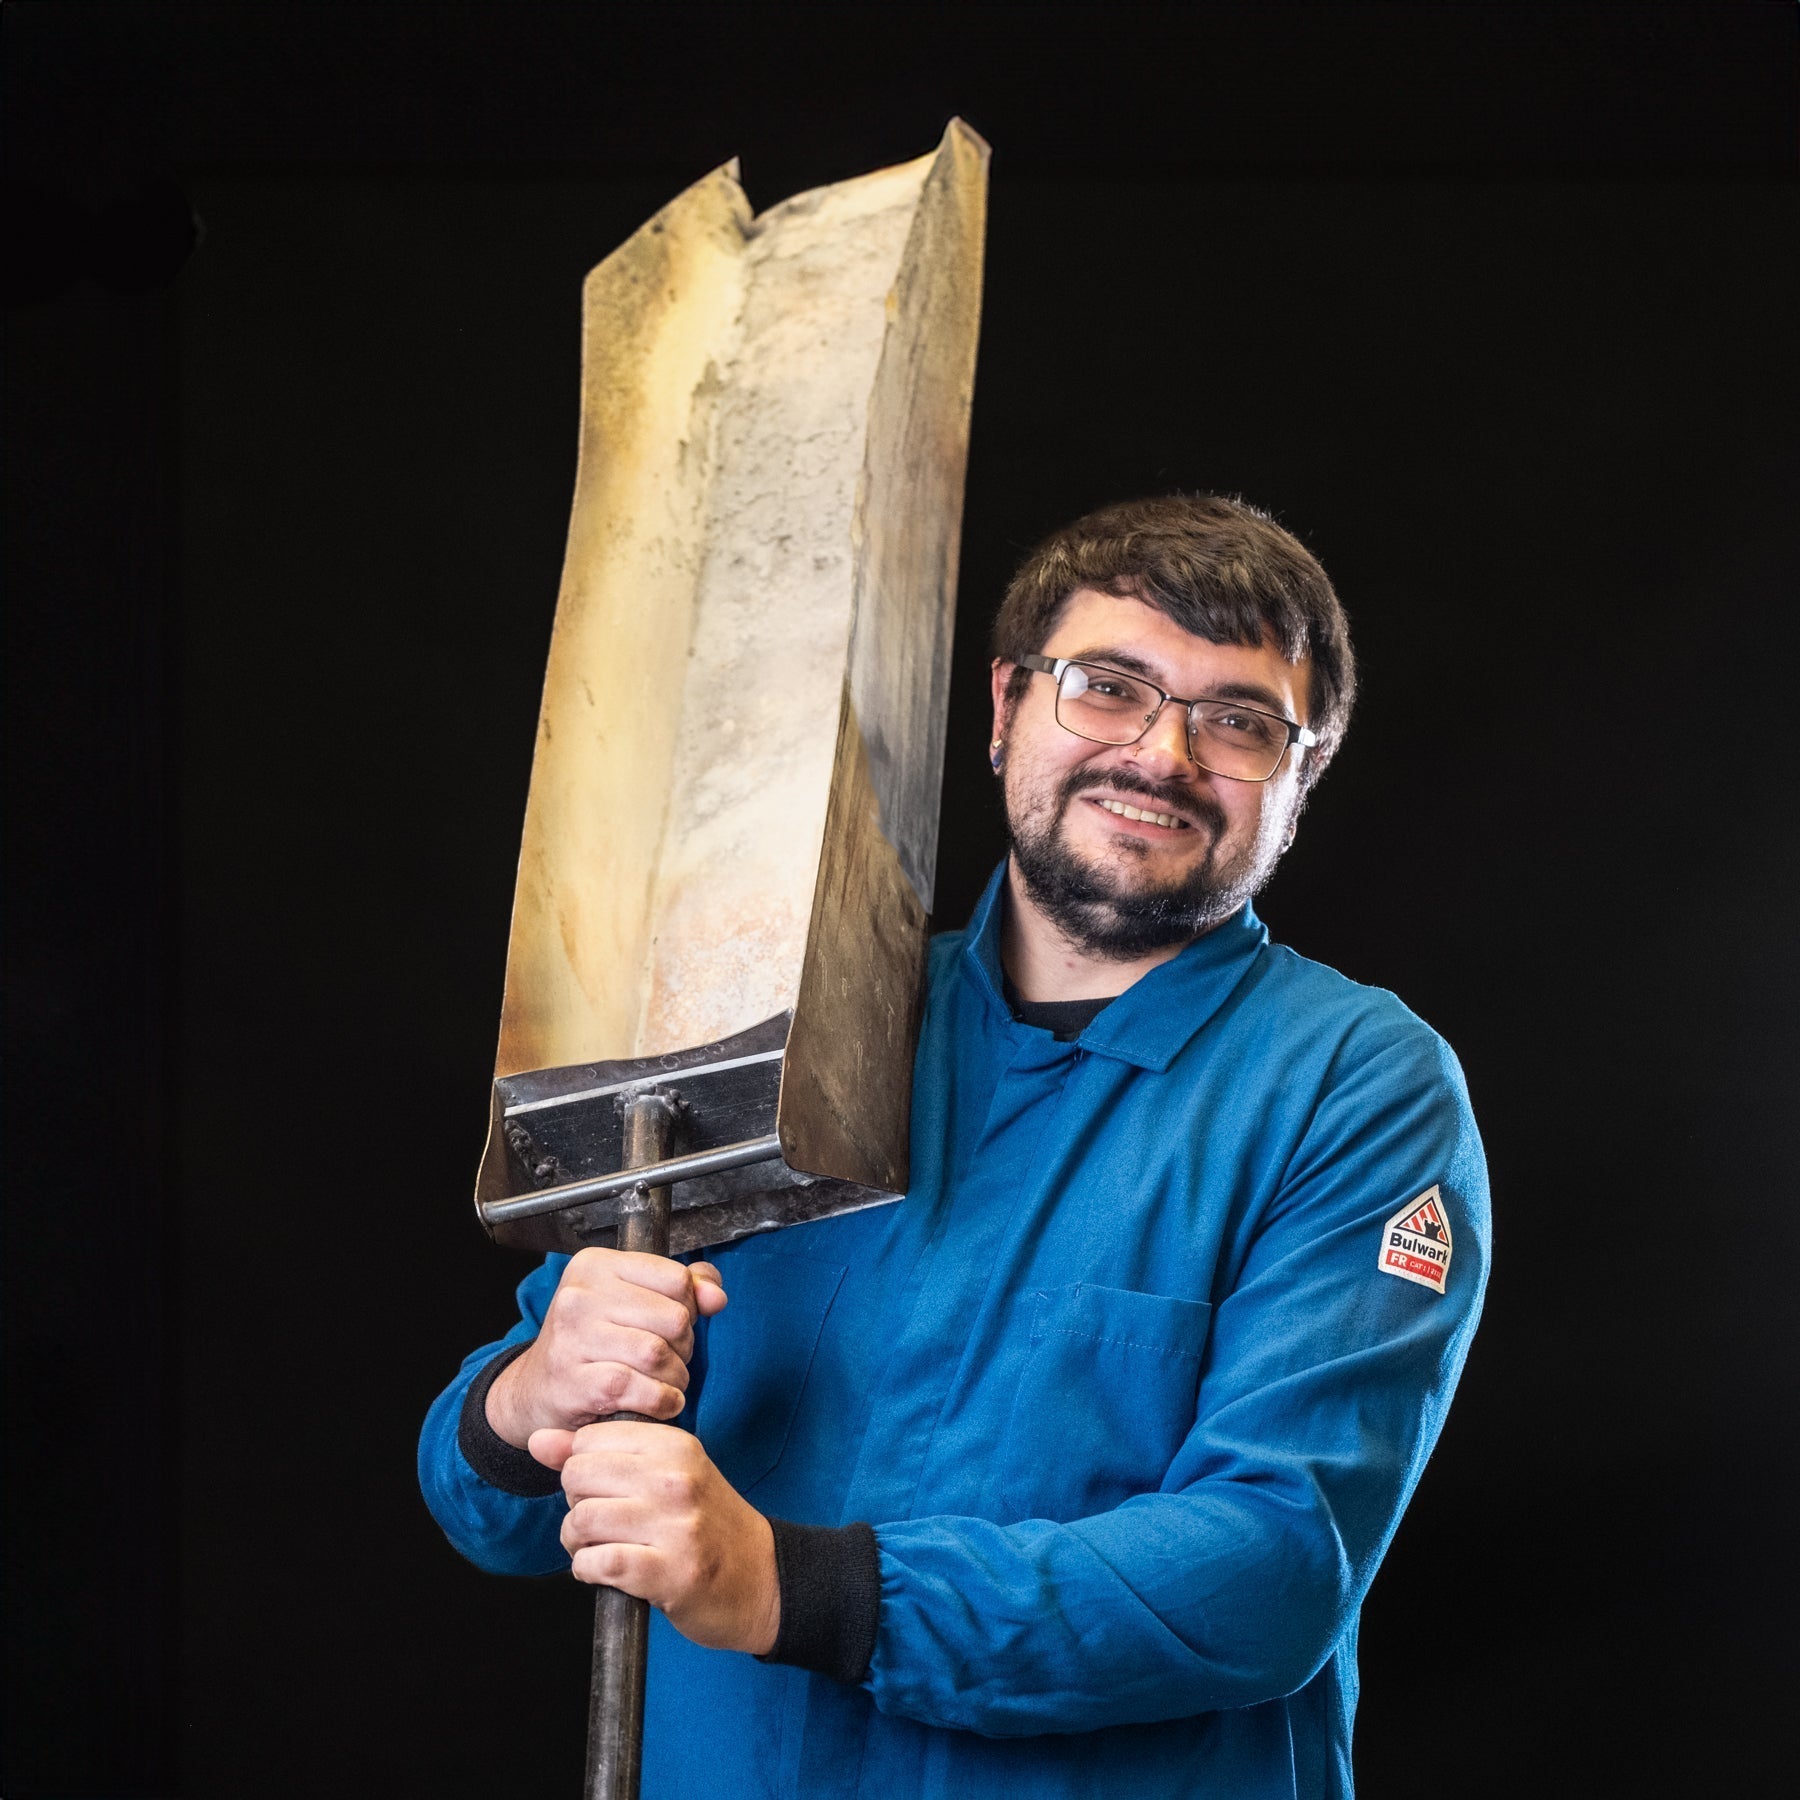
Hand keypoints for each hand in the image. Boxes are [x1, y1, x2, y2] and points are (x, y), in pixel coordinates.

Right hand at [484, 1248, 727, 1450]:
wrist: (536, 1390)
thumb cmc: (592, 1341)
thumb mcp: (632, 1300)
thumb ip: (683, 1288)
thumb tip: (716, 1296)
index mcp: (597, 1265)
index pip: (677, 1280)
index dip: (688, 1309)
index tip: (673, 1327)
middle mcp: (580, 1295)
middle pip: (674, 1318)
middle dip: (684, 1347)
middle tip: (670, 1360)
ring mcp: (573, 1337)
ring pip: (658, 1354)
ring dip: (675, 1378)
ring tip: (666, 1383)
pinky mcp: (573, 1381)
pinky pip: (637, 1388)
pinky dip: (660, 1401)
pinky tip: (659, 1403)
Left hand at [532, 1420, 780, 1654]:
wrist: (762, 1579)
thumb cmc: (707, 1524)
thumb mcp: (664, 1475)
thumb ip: (599, 1454)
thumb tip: (538, 1440)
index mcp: (675, 1446)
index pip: (589, 1439)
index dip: (583, 1469)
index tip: (607, 1490)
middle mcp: (675, 1479)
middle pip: (577, 1476)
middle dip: (578, 1505)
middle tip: (602, 1524)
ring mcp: (674, 1526)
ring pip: (582, 1520)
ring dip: (579, 1544)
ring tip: (604, 1550)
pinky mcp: (669, 1573)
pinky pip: (599, 1563)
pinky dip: (590, 1571)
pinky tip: (609, 1572)